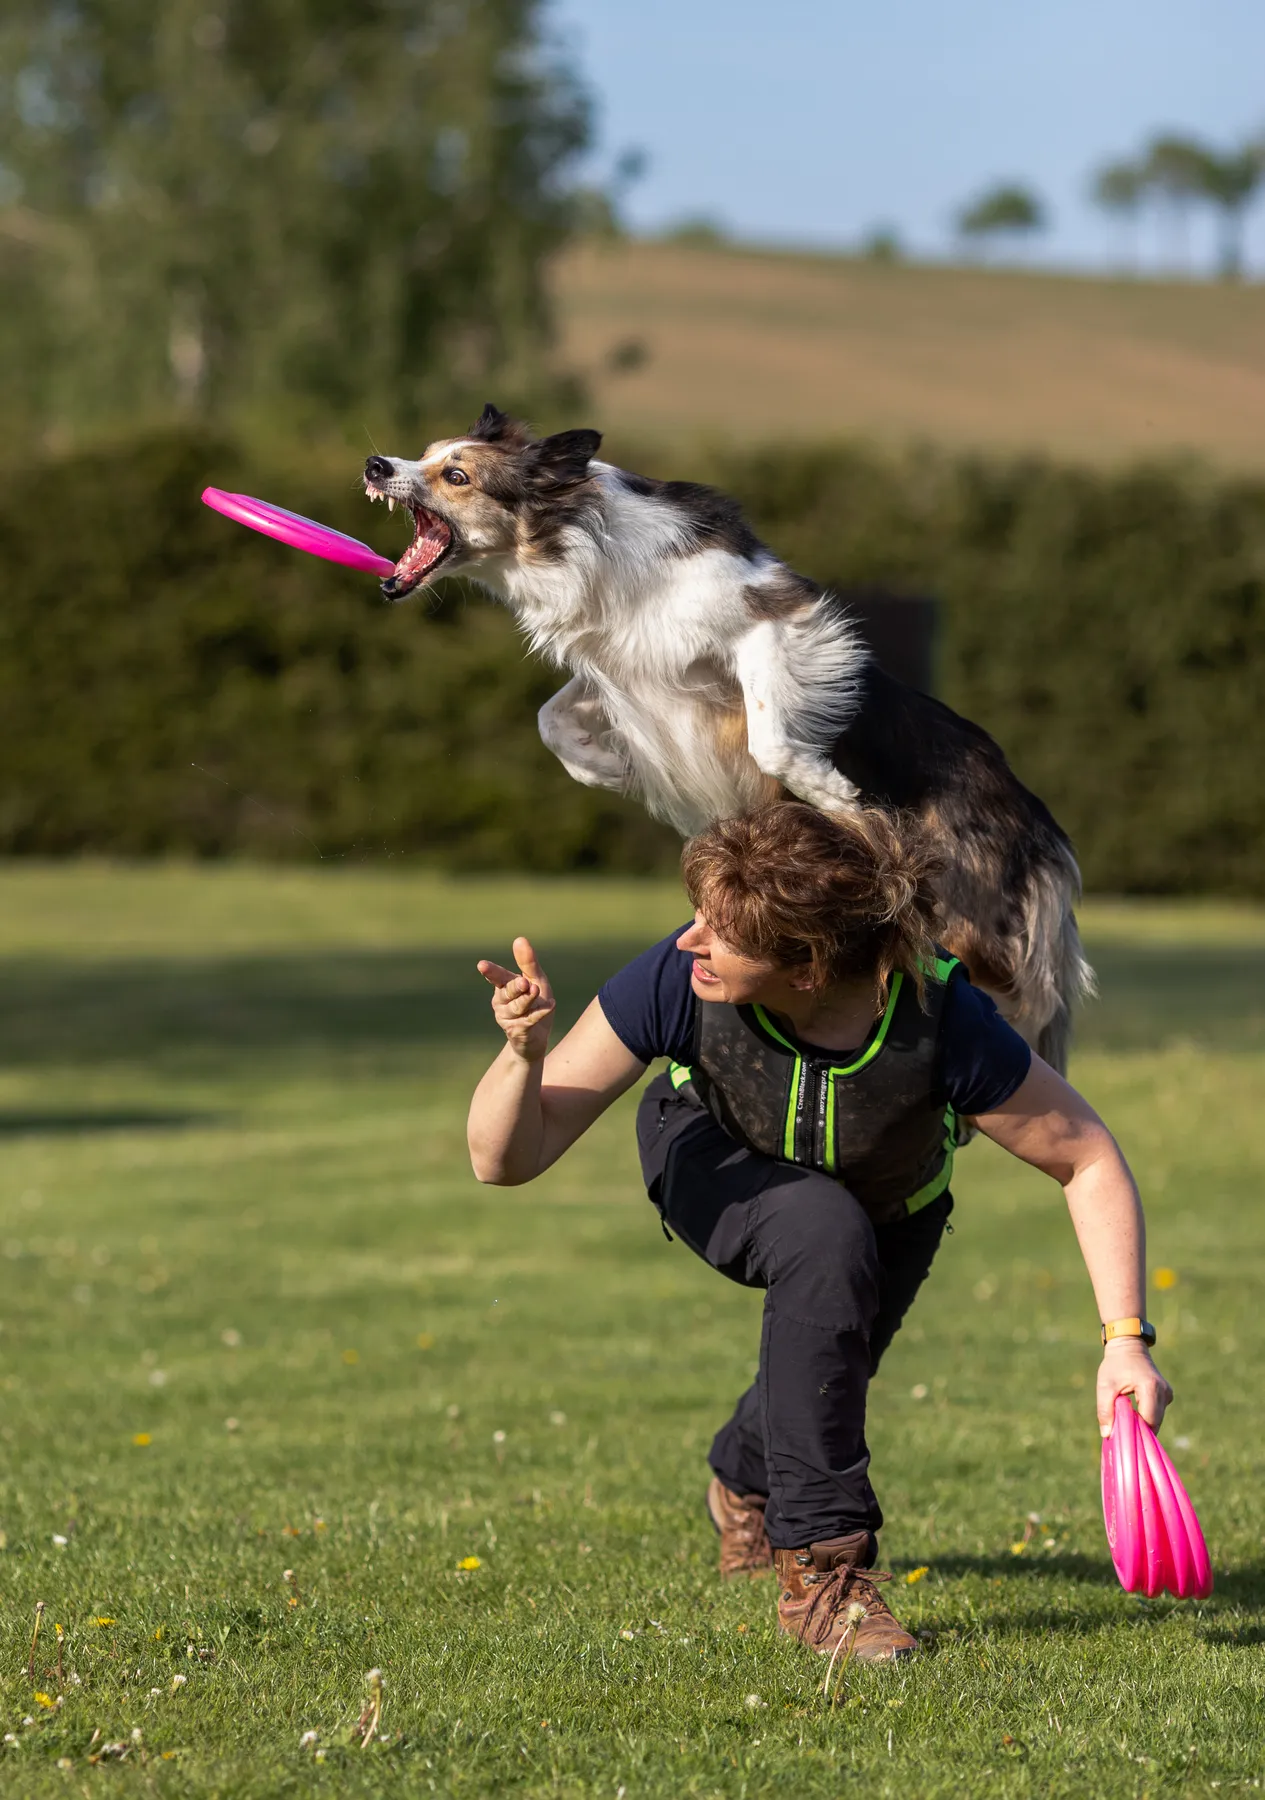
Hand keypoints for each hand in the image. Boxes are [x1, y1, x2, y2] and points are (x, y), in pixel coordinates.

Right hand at [476, 937, 556, 1063]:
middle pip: (507, 992)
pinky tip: (550, 1006)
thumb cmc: (536, 1005)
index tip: (482, 965)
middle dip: (515, 987)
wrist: (538, 1038)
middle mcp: (501, 1002)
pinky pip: (528, 1020)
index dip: (490, 972)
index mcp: (504, 987)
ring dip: (528, 999)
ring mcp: (507, 1019)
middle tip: (525, 982)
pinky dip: (539, 1013)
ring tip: (537, 990)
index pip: (497, 977)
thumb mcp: (536, 980)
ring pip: (517, 1007)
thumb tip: (519, 939)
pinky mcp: (517, 1032)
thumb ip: (528, 963)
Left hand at [1097, 1339, 1172, 1437]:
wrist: (1128, 1346)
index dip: (1136, 1432)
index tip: (1122, 1438)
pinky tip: (1133, 1414)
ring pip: (1156, 1420)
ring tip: (1125, 1420)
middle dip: (1138, 1430)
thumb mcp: (1105, 1386)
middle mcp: (1164, 1392)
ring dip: (1142, 1423)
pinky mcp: (1166, 1395)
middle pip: (1154, 1423)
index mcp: (1151, 1388)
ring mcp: (1167, 1393)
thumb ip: (1105, 1410)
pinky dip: (1145, 1416)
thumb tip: (1107, 1435)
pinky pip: (1157, 1413)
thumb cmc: (1115, 1365)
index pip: (1148, 1421)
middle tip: (1121, 1432)